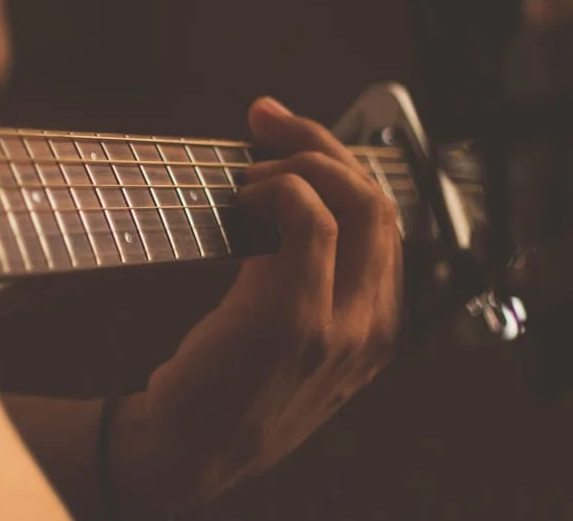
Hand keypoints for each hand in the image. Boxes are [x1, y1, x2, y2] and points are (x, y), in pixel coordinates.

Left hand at [113, 97, 402, 514]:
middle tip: (269, 121)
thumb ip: (303, 275)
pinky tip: (244, 198)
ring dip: (299, 162)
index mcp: (377, 328)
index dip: (341, 165)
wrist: (188, 451)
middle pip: (379, 200)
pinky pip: (310, 221)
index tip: (290, 135)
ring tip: (249, 169)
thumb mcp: (288, 336)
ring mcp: (340, 324)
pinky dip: (279, 189)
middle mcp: (374, 326)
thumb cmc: (224, 386)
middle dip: (324, 143)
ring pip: (354, 201)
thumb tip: (283, 192)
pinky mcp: (295, 317)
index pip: (385, 222)